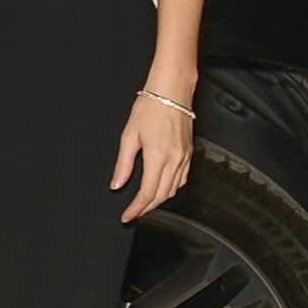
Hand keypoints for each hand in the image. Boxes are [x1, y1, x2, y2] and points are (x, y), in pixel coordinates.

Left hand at [113, 92, 193, 220]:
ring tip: (144, 204)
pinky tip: (161, 189)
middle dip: (147, 208)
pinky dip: (171, 188)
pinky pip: (182, 178)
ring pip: (174, 189)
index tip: (127, 216)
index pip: (148, 193)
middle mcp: (175, 160)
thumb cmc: (150, 108)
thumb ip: (123, 164)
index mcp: (158, 157)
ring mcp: (185, 157)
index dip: (137, 209)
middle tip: (133, 214)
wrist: (171, 91)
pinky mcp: (189, 153)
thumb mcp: (129, 136)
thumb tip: (117, 184)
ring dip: (159, 200)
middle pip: (162, 195)